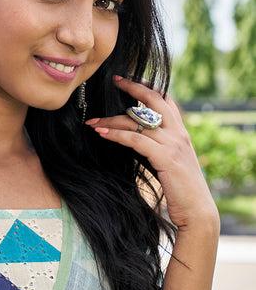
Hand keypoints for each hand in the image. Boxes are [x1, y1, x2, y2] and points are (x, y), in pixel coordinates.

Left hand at [85, 74, 219, 230]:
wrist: (197, 210)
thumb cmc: (180, 190)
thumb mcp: (169, 162)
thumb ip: (156, 147)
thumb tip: (133, 139)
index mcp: (181, 132)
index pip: (166, 100)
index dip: (147, 87)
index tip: (129, 79)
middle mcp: (179, 133)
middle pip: (154, 100)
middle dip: (133, 87)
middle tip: (113, 80)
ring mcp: (173, 144)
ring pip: (138, 122)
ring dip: (111, 120)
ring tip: (92, 121)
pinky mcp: (165, 157)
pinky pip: (135, 140)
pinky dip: (116, 135)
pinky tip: (101, 133)